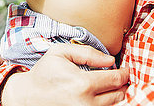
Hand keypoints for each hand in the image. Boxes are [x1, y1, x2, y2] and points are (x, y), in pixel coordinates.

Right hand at [1, 44, 128, 105]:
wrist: (28, 96)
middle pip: (119, 95)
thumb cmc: (44, 72)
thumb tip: (111, 60)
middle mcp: (86, 103)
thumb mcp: (61, 53)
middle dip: (122, 85)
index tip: (126, 70)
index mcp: (82, 83)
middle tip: (120, 77)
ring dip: (116, 95)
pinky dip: (106, 104)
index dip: (125, 73)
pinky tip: (101, 96)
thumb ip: (87, 53)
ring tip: (111, 86)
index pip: (116, 80)